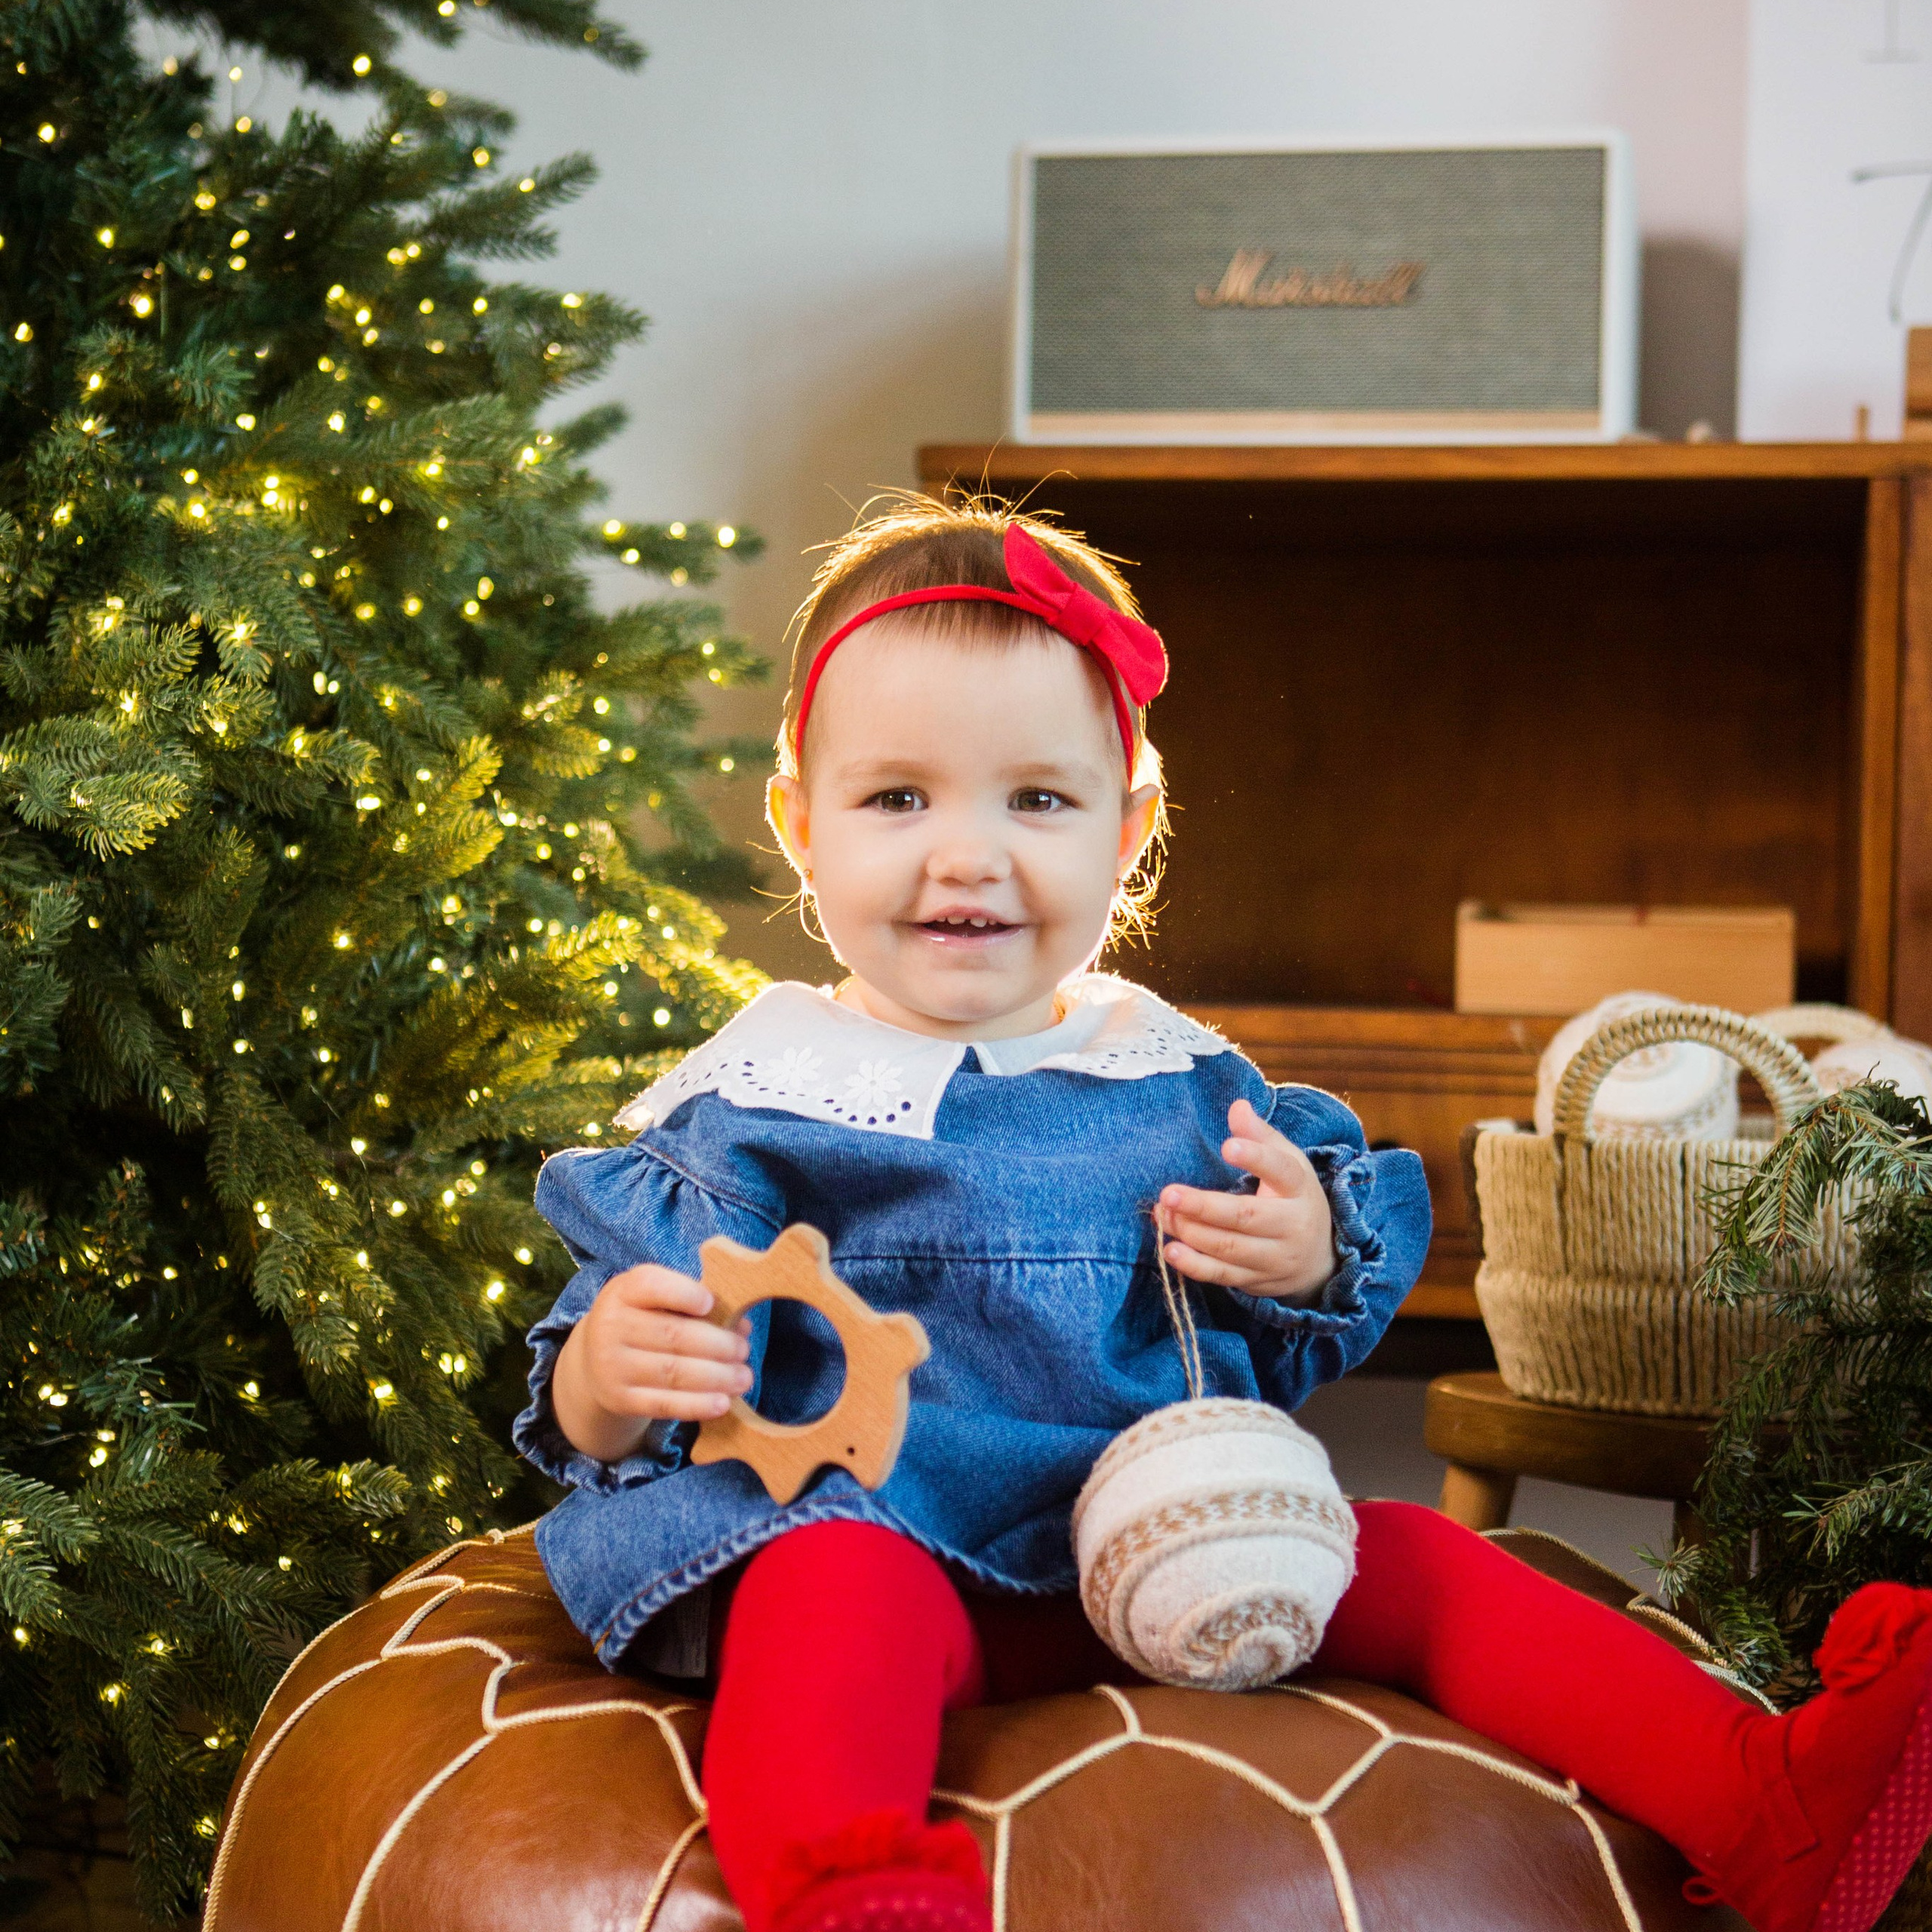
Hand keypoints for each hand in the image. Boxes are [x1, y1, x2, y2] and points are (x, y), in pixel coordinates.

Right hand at [550, 1263, 753, 1463]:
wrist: (594, 1359)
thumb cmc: (642, 1319)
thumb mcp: (657, 1299)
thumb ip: (696, 1302)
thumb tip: (741, 1326)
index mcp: (624, 1291)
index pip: (652, 1286)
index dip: (684, 1293)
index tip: (711, 1303)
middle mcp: (610, 1326)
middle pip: (672, 1335)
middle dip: (717, 1344)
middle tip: (743, 1350)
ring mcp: (611, 1366)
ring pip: (672, 1372)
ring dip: (716, 1377)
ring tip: (743, 1377)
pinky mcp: (618, 1400)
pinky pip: (663, 1405)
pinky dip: (697, 1405)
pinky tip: (722, 1403)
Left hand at [1156, 1098, 1335, 1302]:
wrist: (1318, 1260)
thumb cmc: (1292, 1198)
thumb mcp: (1288, 1163)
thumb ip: (1260, 1135)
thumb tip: (1237, 1105)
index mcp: (1299, 1188)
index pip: (1281, 1170)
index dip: (1256, 1158)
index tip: (1228, 1146)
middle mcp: (1291, 1225)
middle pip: (1246, 1216)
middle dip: (1205, 1207)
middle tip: (1169, 1193)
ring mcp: (1274, 1257)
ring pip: (1230, 1247)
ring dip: (1191, 1232)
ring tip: (1162, 1213)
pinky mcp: (1256, 1280)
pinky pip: (1223, 1275)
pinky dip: (1195, 1265)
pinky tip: (1170, 1249)